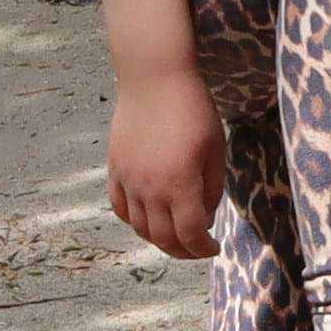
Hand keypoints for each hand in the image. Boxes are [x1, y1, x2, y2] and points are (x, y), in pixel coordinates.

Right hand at [107, 68, 225, 259]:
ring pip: (140, 227)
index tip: (213, 248)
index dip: (203, 248)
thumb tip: (205, 216)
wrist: (156, 81)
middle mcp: (150, 189)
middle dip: (183, 250)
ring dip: (158, 239)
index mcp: (180, 185)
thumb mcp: (215, 149)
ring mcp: (128, 181)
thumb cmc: (194, 110)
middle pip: (163, 237)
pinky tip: (148, 219)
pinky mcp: (115, 170)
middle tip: (197, 249)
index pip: (190, 233)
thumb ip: (211, 187)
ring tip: (175, 236)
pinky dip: (135, 221)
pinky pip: (121, 208)